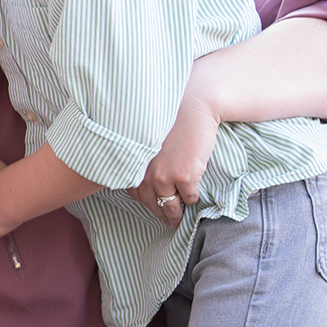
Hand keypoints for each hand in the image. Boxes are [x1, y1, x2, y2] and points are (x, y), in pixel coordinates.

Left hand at [135, 90, 217, 227]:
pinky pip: (188, 197)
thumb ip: (144, 158)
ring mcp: (164, 176)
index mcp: (134, 161)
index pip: (134, 191)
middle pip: (150, 202)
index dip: (145, 202)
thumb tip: (146, 176)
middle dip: (159, 213)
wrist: (193, 106)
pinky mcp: (184, 177)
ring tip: (178, 220)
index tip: (153, 208)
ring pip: (169, 205)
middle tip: (167, 221)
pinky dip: (191, 201)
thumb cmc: (171, 118)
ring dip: (174, 215)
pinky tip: (193, 201)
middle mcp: (144, 171)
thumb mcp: (147, 138)